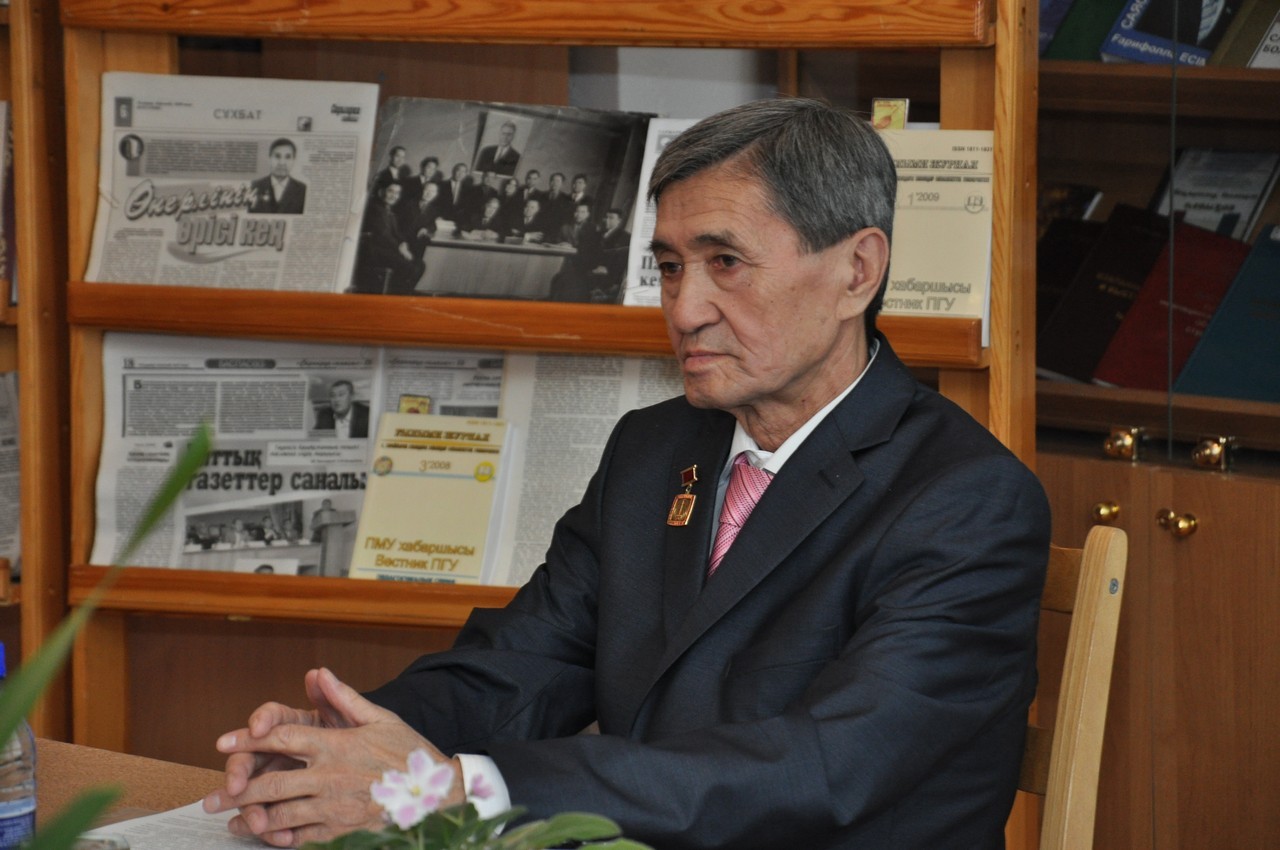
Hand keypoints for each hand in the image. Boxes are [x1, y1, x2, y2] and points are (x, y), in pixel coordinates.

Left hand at [202, 667, 462, 847]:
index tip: (223, 743)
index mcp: (336, 744)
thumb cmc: (409, 754)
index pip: (282, 738)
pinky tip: (267, 836)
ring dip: (251, 818)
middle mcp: (330, 776)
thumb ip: (344, 697)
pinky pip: (302, 836)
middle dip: (237, 790)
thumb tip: (319, 673)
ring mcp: (334, 807)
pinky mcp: (341, 832)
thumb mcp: (381, 718)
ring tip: (231, 821)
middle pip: (271, 783)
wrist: (438, 796)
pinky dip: (280, 837)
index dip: (249, 739)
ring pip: (281, 814)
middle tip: (212, 798)